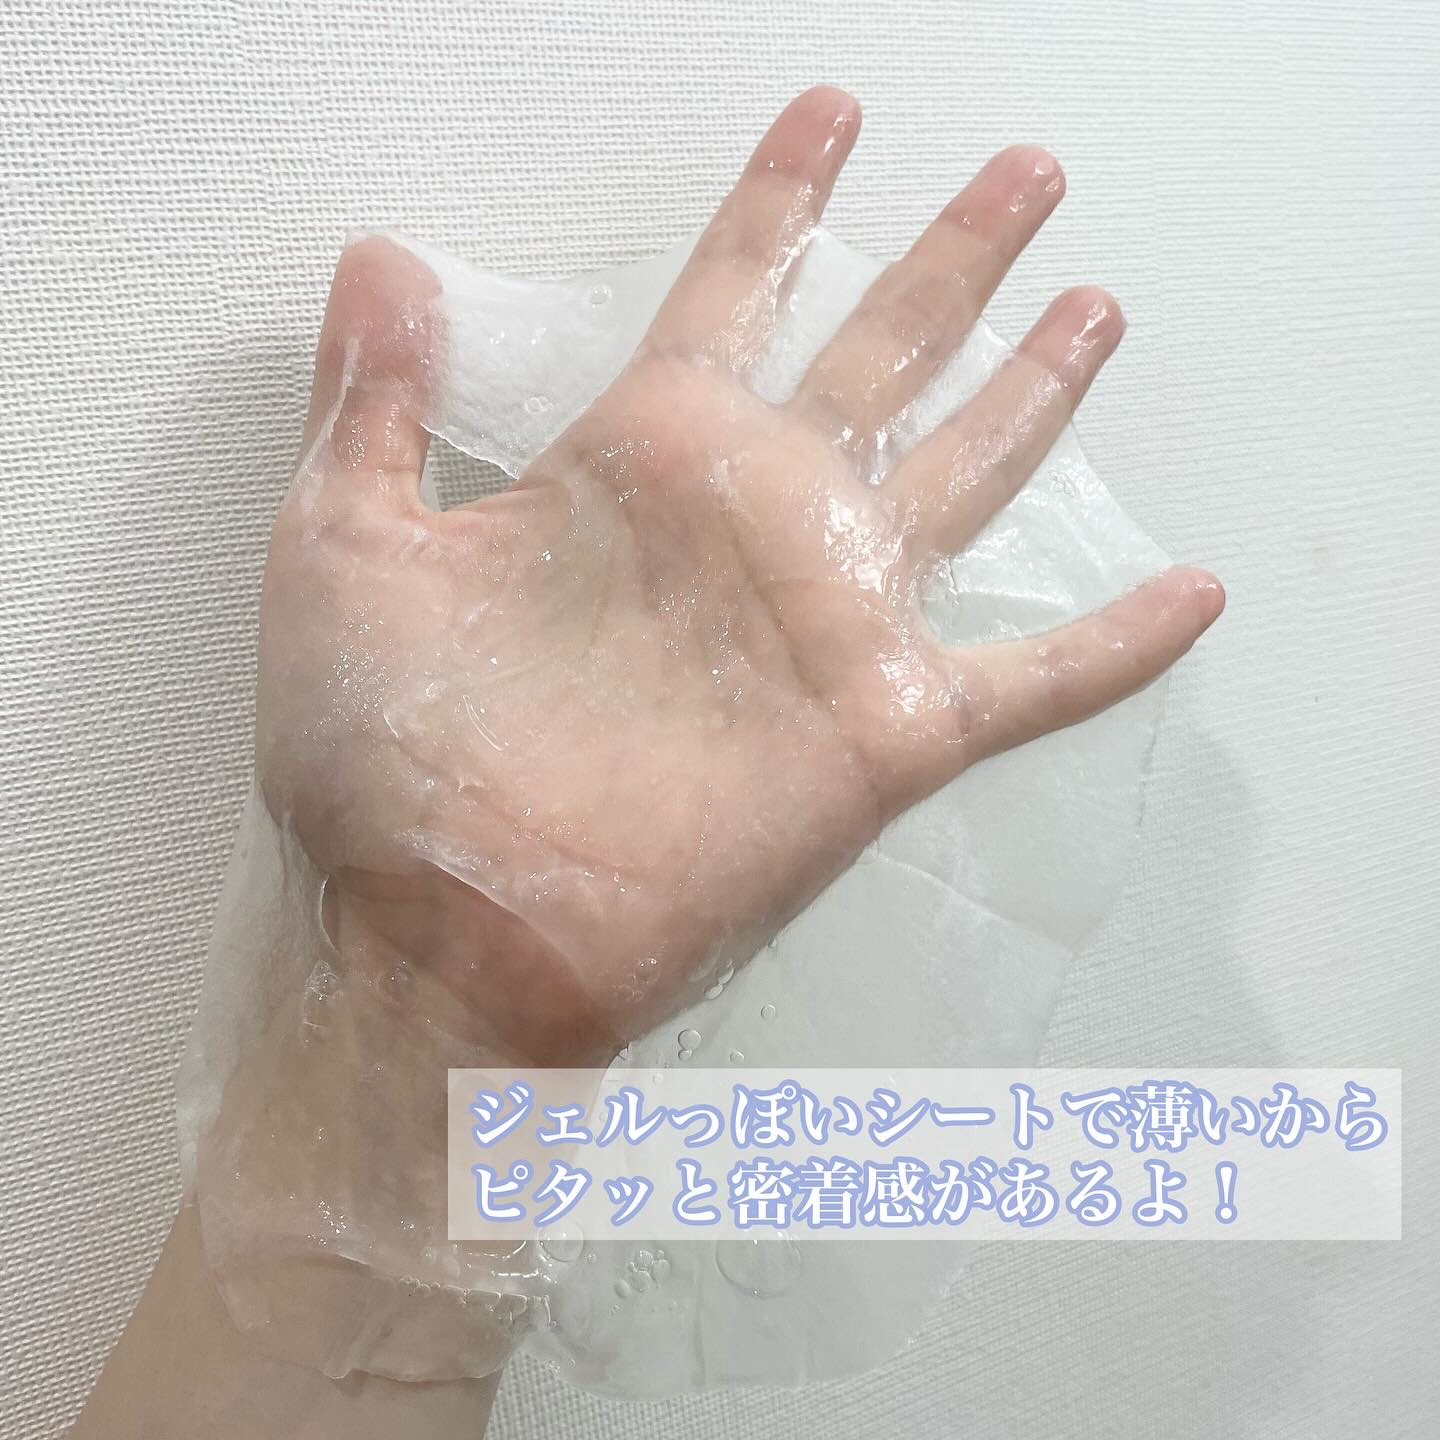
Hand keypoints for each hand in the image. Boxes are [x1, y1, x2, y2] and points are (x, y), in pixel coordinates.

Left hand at [259, 86, 1222, 1069]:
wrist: (450, 929)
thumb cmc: (382, 760)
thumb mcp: (343, 547)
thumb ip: (375, 402)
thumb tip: (381, 258)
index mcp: (639, 463)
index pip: (735, 293)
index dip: (783, 201)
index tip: (834, 114)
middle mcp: (752, 523)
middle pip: (884, 351)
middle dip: (953, 259)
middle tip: (1026, 171)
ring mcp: (828, 623)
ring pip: (967, 474)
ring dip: (1034, 392)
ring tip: (1095, 309)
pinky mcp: (882, 732)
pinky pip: (1032, 679)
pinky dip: (1116, 644)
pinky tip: (1191, 592)